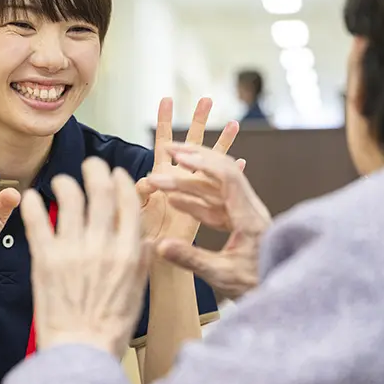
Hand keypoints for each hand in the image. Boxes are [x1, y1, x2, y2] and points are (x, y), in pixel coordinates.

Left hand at [21, 158, 151, 356]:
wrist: (80, 352)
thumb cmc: (110, 328)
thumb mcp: (138, 292)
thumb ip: (141, 261)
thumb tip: (147, 238)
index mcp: (128, 252)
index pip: (128, 202)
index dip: (122, 182)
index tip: (116, 176)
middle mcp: (102, 245)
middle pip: (100, 191)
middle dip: (96, 171)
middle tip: (91, 165)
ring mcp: (72, 250)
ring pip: (70, 198)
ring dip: (66, 183)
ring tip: (62, 182)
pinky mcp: (45, 259)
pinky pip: (37, 220)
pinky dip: (33, 203)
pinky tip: (30, 197)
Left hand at [136, 97, 239, 245]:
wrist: (152, 284)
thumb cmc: (140, 259)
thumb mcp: (139, 224)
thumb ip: (140, 202)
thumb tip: (141, 181)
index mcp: (163, 188)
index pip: (166, 150)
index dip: (166, 125)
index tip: (166, 100)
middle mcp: (181, 190)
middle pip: (194, 151)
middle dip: (200, 125)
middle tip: (207, 99)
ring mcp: (195, 204)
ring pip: (212, 169)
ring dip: (221, 146)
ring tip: (234, 124)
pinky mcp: (207, 220)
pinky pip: (223, 193)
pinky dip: (233, 176)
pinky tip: (243, 161)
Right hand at [146, 144, 270, 299]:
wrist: (283, 296)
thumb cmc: (258, 286)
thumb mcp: (223, 276)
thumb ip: (191, 259)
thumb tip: (160, 246)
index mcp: (250, 218)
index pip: (227, 178)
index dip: (203, 164)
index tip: (179, 157)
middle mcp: (250, 210)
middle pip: (222, 173)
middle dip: (194, 158)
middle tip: (168, 149)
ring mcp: (246, 216)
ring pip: (215, 190)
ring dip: (188, 183)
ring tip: (160, 181)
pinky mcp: (241, 225)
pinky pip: (215, 206)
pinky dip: (195, 202)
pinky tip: (175, 200)